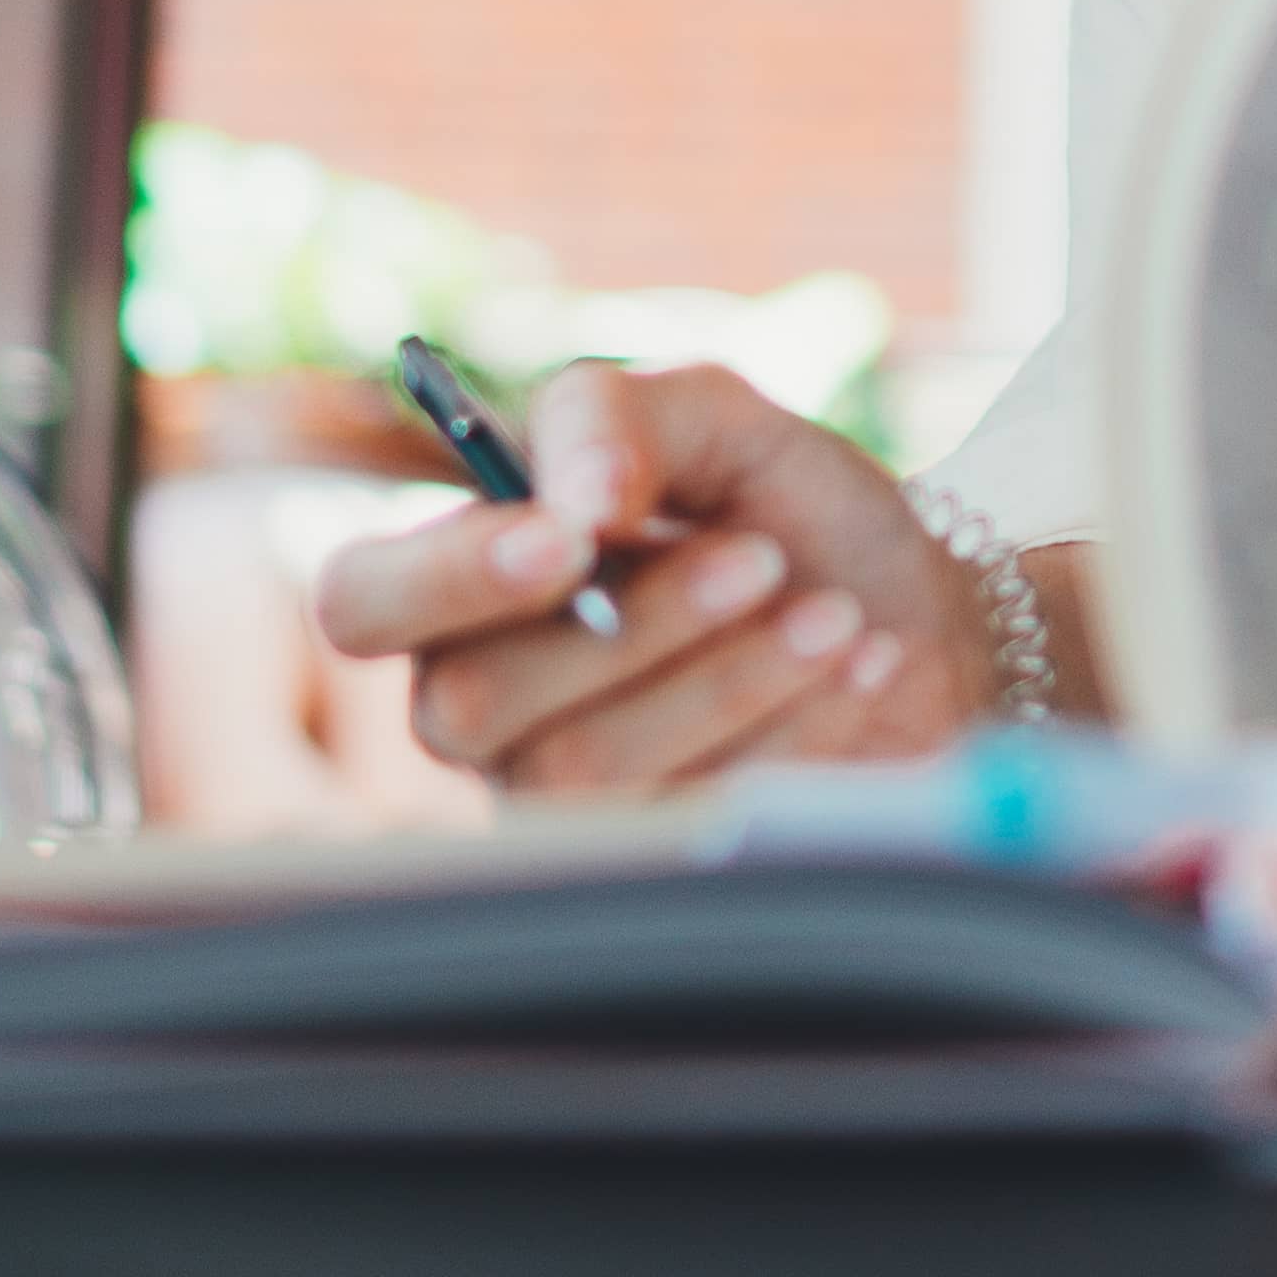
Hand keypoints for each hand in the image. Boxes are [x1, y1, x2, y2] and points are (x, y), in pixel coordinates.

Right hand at [307, 362, 1003, 794]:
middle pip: (466, 702)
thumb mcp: (715, 421)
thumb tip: (576, 503)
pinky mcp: (642, 858)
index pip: (361, 602)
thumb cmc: (787, 510)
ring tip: (833, 611)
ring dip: (728, 676)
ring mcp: (552, 795)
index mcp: (466, 579)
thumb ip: (621, 418)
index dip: (442, 579)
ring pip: (581, 766)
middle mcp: (480, 700)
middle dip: (634, 624)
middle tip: (762, 559)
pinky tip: (857, 664)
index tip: (570, 538)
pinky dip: (783, 728)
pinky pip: (672, 819)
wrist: (915, 611)